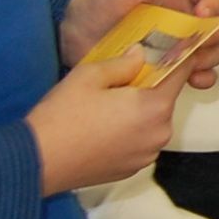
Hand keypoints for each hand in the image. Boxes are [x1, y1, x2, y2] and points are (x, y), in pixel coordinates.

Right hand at [28, 57, 185, 194]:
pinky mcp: (132, 169)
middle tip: (121, 78)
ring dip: (138, 111)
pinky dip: (129, 131)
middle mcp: (159, 134)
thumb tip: (141, 55)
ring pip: (151, 122)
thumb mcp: (89, 75)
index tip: (169, 50)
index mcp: (155, 107)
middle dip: (150, 87)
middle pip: (164, 100)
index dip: (176, 59)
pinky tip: (102, 127)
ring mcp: (147, 155)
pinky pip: (139, 141)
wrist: (39, 162)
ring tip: (107, 105)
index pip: (180, 74)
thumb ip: (123, 63)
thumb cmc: (63, 115)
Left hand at [62, 0, 218, 87]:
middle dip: (215, 35)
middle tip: (195, 45)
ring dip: (210, 58)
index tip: (200, 17)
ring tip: (189, 64)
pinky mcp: (174, 68)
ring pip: (215, 50)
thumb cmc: (96, 4)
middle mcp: (187, 17)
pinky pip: (200, 74)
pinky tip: (191, 80)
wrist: (74, 40)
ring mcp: (182, 44)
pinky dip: (203, 78)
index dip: (215, 4)